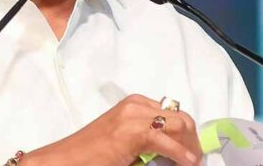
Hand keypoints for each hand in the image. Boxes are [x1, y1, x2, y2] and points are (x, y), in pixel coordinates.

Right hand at [21, 94, 202, 165]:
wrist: (66, 159)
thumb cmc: (92, 153)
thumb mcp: (125, 139)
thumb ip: (147, 137)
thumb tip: (175, 149)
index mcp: (135, 103)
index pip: (174, 113)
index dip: (187, 133)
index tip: (192, 151)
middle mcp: (136, 104)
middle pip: (181, 117)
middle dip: (193, 139)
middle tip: (195, 159)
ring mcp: (134, 115)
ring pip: (180, 125)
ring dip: (190, 146)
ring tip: (192, 162)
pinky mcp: (132, 131)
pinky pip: (167, 141)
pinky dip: (181, 154)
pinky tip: (187, 163)